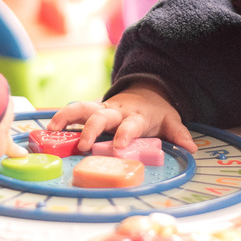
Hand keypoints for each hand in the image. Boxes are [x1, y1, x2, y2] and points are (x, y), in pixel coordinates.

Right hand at [47, 84, 196, 152]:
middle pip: (101, 116)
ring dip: (67, 117)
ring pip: (82, 108)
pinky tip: (47, 129)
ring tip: (52, 130)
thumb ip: (179, 134)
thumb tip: (193, 148)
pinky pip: (74, 112)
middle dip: (91, 130)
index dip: (124, 135)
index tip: (118, 147)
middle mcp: (116, 111)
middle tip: (84, 145)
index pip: (130, 125)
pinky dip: (60, 119)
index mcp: (136, 116)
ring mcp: (102, 109)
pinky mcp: (92, 110)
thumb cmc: (157, 112)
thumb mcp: (171, 121)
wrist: (146, 92)